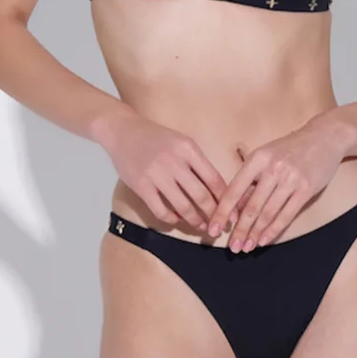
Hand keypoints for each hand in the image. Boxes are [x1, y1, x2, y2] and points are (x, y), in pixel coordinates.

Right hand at [96, 109, 227, 229]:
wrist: (124, 130)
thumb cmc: (157, 137)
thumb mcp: (182, 142)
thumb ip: (198, 163)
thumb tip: (218, 190)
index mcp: (189, 148)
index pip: (214, 179)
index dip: (225, 200)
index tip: (232, 213)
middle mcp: (174, 161)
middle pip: (201, 195)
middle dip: (213, 215)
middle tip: (219, 227)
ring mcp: (156, 174)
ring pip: (182, 206)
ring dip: (195, 220)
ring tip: (201, 226)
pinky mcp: (141, 186)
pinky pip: (160, 210)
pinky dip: (171, 218)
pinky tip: (176, 219)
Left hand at [206, 121, 347, 251]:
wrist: (324, 137)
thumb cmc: (289, 148)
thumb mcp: (265, 156)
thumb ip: (251, 180)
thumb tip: (235, 208)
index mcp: (257, 158)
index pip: (234, 190)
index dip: (222, 212)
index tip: (213, 229)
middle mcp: (273, 168)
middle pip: (251, 206)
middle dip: (239, 230)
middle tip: (232, 247)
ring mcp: (290, 179)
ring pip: (268, 213)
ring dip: (255, 233)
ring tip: (246, 247)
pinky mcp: (306, 190)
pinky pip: (286, 215)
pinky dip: (273, 230)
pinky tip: (264, 240)